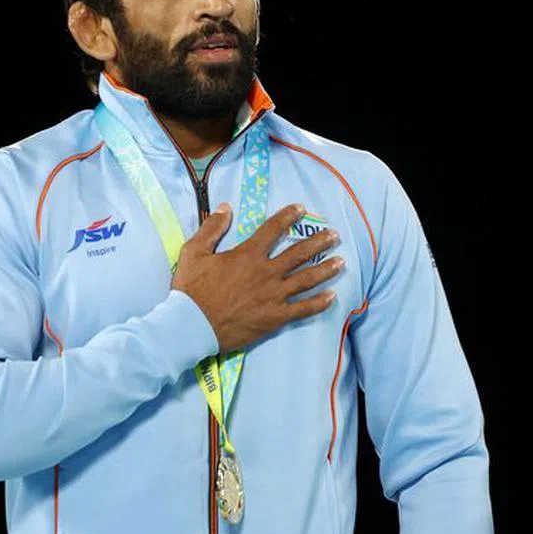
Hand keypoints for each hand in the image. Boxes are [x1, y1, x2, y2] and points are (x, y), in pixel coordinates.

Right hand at [172, 203, 343, 351]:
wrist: (191, 326)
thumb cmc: (191, 289)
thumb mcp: (194, 251)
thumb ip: (212, 227)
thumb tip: (226, 207)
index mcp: (248, 254)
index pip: (273, 229)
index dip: (288, 217)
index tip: (301, 209)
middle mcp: (266, 272)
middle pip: (299, 253)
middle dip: (319, 242)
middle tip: (334, 236)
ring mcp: (273, 296)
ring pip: (307, 280)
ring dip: (325, 269)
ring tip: (341, 261)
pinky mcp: (275, 318)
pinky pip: (303, 309)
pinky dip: (319, 303)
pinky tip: (332, 297)